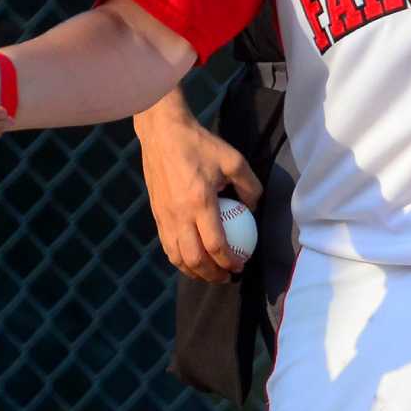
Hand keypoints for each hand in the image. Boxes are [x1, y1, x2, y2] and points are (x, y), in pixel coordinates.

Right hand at [135, 95, 262, 283]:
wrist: (162, 133)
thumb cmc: (199, 144)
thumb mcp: (233, 159)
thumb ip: (249, 186)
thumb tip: (254, 208)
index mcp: (200, 202)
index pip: (215, 245)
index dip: (229, 262)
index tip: (241, 266)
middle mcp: (179, 214)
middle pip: (195, 258)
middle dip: (212, 275)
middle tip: (227, 276)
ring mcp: (165, 216)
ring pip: (177, 257)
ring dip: (194, 272)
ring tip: (210, 274)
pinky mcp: (156, 214)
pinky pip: (167, 245)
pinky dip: (179, 259)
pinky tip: (191, 259)